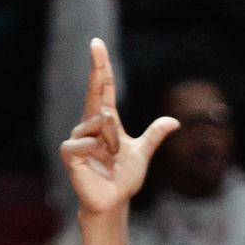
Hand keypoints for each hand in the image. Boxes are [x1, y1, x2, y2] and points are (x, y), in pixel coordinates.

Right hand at [59, 39, 176, 217]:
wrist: (114, 201)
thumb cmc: (124, 178)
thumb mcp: (143, 153)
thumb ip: (155, 135)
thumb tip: (175, 121)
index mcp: (105, 120)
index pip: (104, 88)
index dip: (101, 66)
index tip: (97, 43)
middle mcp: (89, 124)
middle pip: (96, 91)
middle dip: (99, 70)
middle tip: (116, 124)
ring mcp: (77, 136)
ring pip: (102, 122)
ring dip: (113, 143)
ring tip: (110, 159)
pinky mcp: (69, 150)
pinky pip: (88, 141)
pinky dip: (99, 154)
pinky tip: (97, 165)